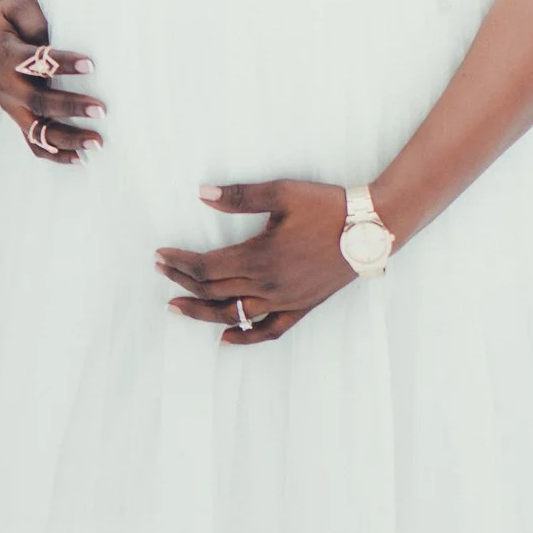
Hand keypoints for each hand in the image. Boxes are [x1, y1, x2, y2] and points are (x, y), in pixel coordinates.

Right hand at [0, 0, 103, 163]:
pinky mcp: (20, 119)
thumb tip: (51, 38)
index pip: (36, 62)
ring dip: (68, 138)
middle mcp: (7, 86)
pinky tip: (80, 159)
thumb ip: (34, 18)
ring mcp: (13, 107)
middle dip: (70, 106)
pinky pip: (34, 143)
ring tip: (98, 142)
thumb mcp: (19, 7)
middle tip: (102, 109)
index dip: (62, 63)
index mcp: (7, 56)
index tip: (91, 64)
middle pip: (39, 102)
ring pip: (38, 130)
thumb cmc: (13, 19)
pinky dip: (56, 154)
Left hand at [155, 180, 357, 344]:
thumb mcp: (282, 193)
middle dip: (182, 280)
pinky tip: (225, 339)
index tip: (160, 255)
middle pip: (212, 290)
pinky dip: (244, 337)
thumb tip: (202, 194)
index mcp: (259, 257)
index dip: (179, 262)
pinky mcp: (301, 307)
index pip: (205, 267)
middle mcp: (268, 285)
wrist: (371, 228)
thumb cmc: (327, 206)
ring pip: (233, 314)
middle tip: (161, 270)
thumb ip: (240, 196)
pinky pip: (268, 330)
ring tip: (176, 307)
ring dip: (200, 313)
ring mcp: (284, 301)